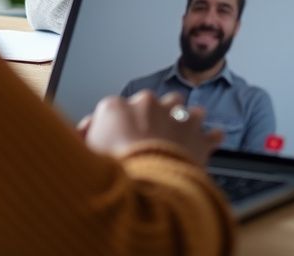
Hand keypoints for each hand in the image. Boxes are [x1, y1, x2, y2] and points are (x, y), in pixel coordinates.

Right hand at [79, 90, 223, 166]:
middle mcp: (145, 105)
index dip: (117, 126)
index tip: (118, 137)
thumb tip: (82, 135)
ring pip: (183, 109)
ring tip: (184, 130)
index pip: (114, 109)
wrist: (143, 189)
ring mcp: (173, 117)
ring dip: (184, 119)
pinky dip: (210, 137)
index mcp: (115, 107)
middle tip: (151, 136)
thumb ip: (86, 139)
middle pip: (152, 103)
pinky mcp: (196, 136)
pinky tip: (212, 139)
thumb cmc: (111, 174)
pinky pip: (210, 133)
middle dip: (153, 117)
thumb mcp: (84, 154)